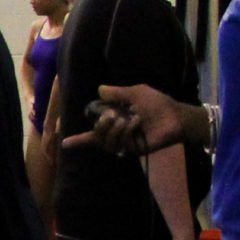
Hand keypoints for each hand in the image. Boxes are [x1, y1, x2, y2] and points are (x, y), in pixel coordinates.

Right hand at [68, 83, 184, 157]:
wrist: (175, 116)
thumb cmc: (158, 104)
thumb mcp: (136, 92)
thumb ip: (117, 93)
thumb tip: (99, 89)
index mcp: (115, 123)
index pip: (94, 134)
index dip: (79, 140)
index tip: (64, 143)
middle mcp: (117, 135)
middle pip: (97, 135)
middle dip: (102, 124)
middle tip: (113, 115)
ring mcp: (125, 144)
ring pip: (106, 141)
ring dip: (116, 128)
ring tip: (130, 119)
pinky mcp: (133, 150)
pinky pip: (121, 143)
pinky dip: (128, 130)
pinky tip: (138, 123)